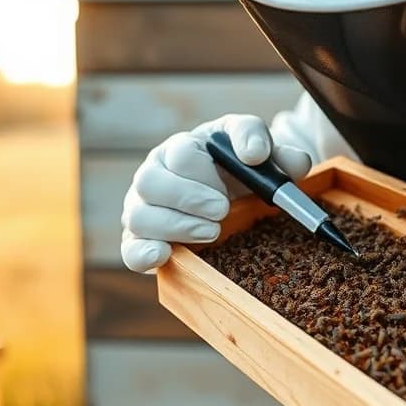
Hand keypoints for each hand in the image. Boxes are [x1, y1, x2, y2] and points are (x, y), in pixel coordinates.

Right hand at [120, 114, 313, 272]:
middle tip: (221, 211)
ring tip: (211, 232)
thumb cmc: (244, 171)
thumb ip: (275, 151)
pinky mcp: (142, 241)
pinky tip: (165, 256)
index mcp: (184, 149)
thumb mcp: (265, 155)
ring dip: (175, 226)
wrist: (235, 195)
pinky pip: (130, 249)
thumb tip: (258, 154)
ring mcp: (145, 209)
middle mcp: (157, 175)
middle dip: (187, 198)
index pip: (179, 153)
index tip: (226, 188)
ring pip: (138, 215)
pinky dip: (143, 254)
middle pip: (149, 181)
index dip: (200, 171)